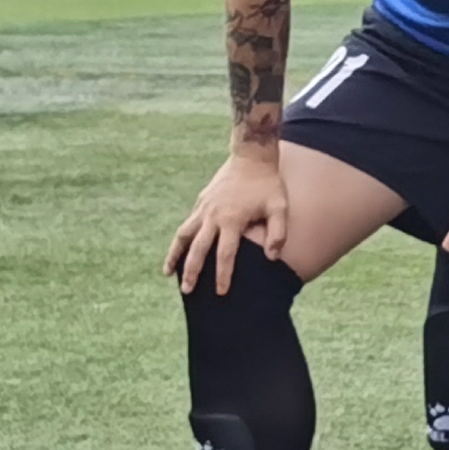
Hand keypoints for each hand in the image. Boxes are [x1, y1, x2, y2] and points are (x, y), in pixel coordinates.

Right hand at [167, 148, 290, 292]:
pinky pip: (187, 225)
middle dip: (192, 272)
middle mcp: (213, 216)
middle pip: (198, 250)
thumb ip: (278, 233)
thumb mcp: (280, 207)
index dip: (223, 275)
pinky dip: (181, 240)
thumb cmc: (268, 184)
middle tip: (187, 292)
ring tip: (168, 274)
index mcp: (232, 220)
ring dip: (175, 256)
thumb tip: (272, 258)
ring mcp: (204, 209)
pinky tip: (179, 250)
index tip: (221, 293)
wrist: (251, 156)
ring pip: (183, 236)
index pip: (225, 254)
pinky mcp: (201, 202)